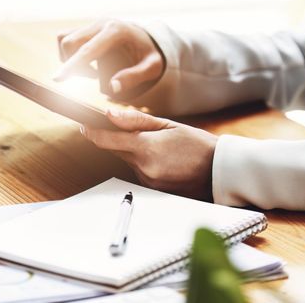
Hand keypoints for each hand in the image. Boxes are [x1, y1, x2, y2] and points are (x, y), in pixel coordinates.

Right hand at [55, 20, 163, 95]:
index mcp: (116, 31)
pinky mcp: (86, 28)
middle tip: (94, 77)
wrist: (148, 39)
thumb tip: (113, 88)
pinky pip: (66, 39)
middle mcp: (101, 23)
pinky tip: (87, 64)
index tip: (57, 79)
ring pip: (65, 40)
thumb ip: (134, 77)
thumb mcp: (152, 67)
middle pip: (70, 43)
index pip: (87, 49)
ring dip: (70, 60)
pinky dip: (70, 55)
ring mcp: (92, 24)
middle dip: (73, 65)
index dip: (72, 65)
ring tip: (92, 71)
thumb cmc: (150, 55)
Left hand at [80, 109, 216, 200]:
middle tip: (128, 130)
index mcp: (146, 147)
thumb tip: (109, 115)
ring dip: (135, 152)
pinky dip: (145, 163)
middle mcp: (144, 167)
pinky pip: (141, 172)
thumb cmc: (197, 144)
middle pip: (117, 151)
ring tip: (159, 146)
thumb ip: (135, 120)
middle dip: (117, 140)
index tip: (83, 125)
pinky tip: (163, 159)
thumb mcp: (168, 125)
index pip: (108, 140)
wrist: (221, 171)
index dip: (92, 132)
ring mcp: (148, 181)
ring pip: (129, 162)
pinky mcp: (154, 189)